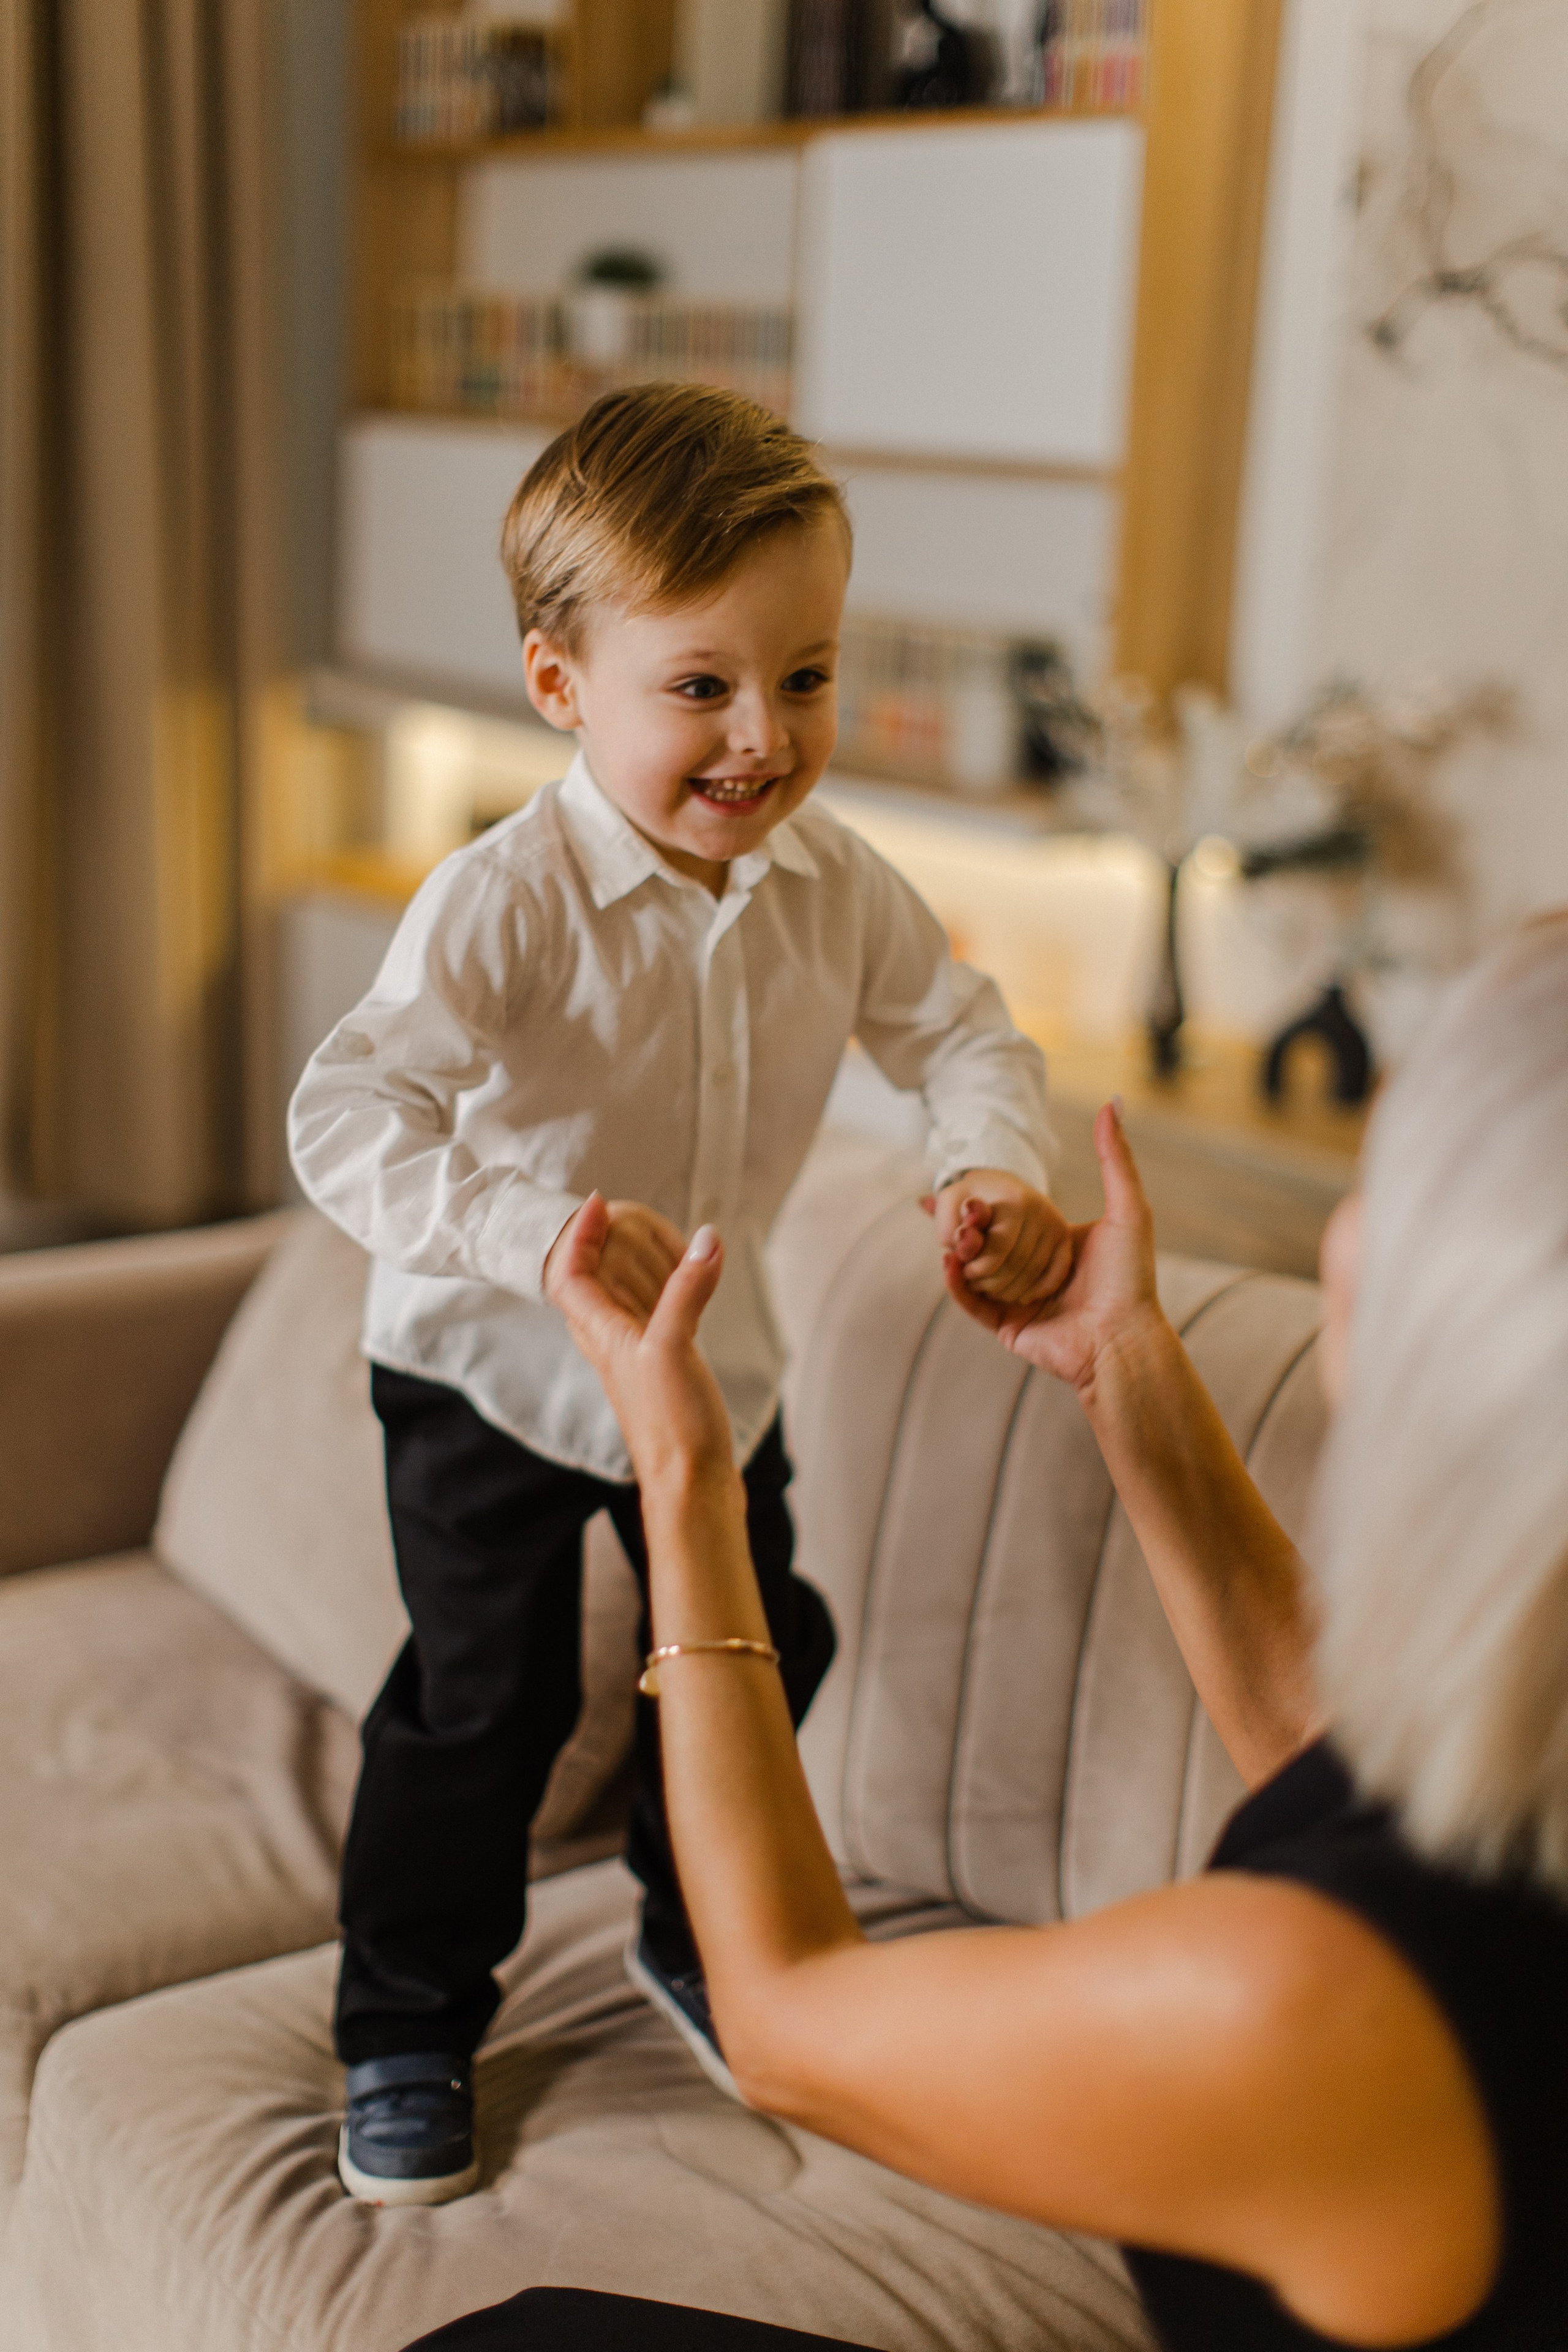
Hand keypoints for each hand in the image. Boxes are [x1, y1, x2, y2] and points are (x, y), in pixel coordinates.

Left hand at [548, 1196, 735, 1494]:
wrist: (691, 1487)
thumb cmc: (673, 1426)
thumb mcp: (675, 1349)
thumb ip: (686, 1292)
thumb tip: (705, 1238)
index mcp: (602, 1336)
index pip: (569, 1275)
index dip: (577, 1236)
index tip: (600, 1202)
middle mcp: (612, 1347)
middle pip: (587, 1286)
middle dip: (599, 1245)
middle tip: (623, 1215)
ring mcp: (637, 1362)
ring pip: (620, 1305)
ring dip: (631, 1268)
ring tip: (654, 1242)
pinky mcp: (664, 1375)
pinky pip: (653, 1323)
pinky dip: (665, 1295)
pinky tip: (688, 1292)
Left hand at [922, 1169, 1073, 1306]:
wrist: (998, 1188)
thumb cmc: (968, 1202)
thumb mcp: (950, 1207)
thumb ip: (950, 1227)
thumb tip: (960, 1242)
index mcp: (1012, 1200)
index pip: (997, 1250)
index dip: (976, 1269)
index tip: (965, 1270)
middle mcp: (1040, 1209)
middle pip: (1017, 1265)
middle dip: (991, 1282)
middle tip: (977, 1283)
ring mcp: (1055, 1223)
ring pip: (1034, 1274)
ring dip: (1010, 1290)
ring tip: (993, 1288)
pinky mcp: (1064, 1237)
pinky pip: (1056, 1275)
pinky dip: (1037, 1290)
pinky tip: (1020, 1294)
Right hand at [941, 1105, 1163, 1395]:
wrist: (1124, 1337)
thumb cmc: (1130, 1276)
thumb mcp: (1127, 1208)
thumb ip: (1115, 1157)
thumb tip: (1111, 1100)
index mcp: (1056, 1245)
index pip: (1011, 1216)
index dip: (982, 1200)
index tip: (955, 1180)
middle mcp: (1035, 1272)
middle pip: (988, 1242)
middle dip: (961, 1224)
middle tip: (933, 1201)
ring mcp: (1019, 1300)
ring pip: (976, 1271)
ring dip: (958, 1249)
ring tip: (947, 1230)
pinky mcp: (1008, 1327)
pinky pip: (973, 1303)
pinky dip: (957, 1283)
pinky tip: (949, 1261)